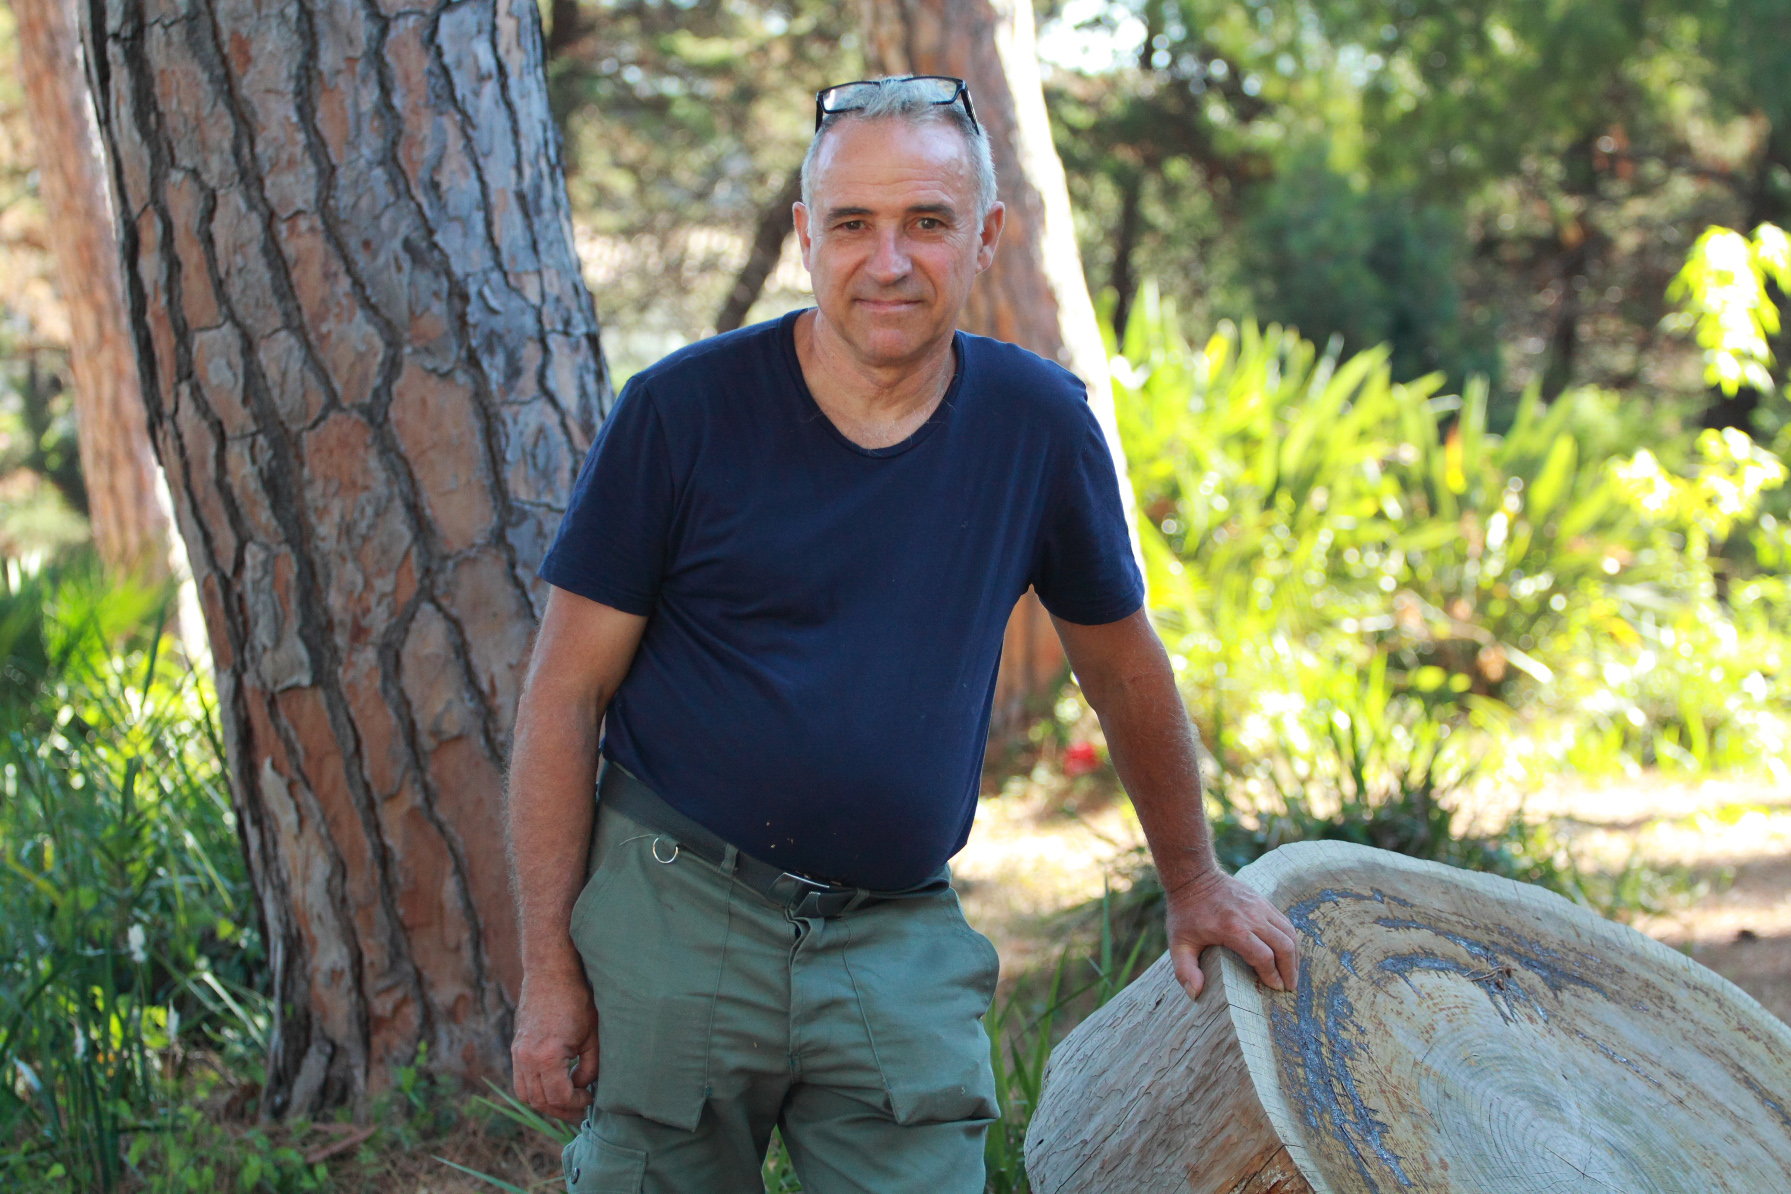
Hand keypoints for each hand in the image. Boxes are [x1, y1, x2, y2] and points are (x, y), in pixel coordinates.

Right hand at [511, 968, 600, 1122]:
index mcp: (547, 1056)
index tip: (589, 1098)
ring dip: (546, 1103)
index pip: (559, 1097)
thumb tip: (582, 1086)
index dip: (576, 1103)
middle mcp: (526, 1058)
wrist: (550, 973)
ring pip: (525, 1095)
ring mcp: (517, 1053)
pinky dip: (534, 1090)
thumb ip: (589, 1067)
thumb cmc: (576, 1000)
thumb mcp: (592, 1036)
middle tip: (580, 1108)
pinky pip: (519, 1081)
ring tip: (567, 1102)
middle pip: (540, 1101)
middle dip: (562, 1109)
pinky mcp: (515, 1048)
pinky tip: (553, 1086)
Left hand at [1164, 869, 1298, 998]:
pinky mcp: (1263, 901)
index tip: (1275, 988)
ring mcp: (1260, 906)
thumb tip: (1195, 994)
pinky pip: (1284, 922)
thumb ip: (1185, 970)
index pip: (1263, 957)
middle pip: (1283, 946)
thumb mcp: (1178, 943)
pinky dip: (1290, 940)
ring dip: (1295, 956)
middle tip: (1289, 987)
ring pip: (1289, 933)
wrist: (1193, 878)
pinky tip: (1288, 953)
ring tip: (1292, 973)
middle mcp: (1251, 916)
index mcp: (1232, 929)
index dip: (1272, 976)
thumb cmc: (1185, 914)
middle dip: (1289, 970)